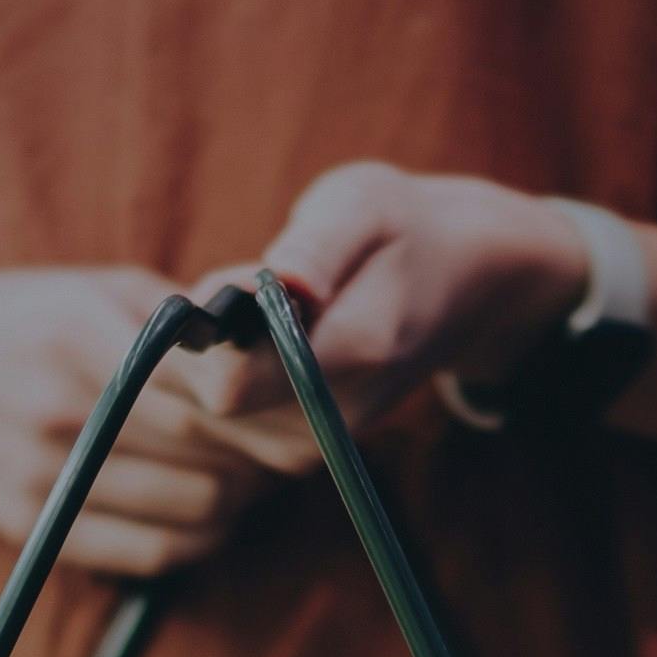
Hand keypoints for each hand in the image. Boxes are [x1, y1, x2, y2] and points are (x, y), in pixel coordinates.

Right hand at [0, 264, 308, 575]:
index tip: (301, 407)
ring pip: (189, 509)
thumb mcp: (98, 291)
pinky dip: (198, 541)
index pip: (207, 390)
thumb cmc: (28, 321)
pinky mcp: (32, 528)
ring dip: (239, 501)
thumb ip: (184, 320)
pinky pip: (148, 555)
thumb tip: (280, 354)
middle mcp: (55, 410)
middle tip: (291, 449)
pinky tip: (212, 515)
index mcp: (75, 337)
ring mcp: (40, 477)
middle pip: (206, 455)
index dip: (268, 409)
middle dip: (263, 457)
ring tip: (254, 478)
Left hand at [186, 163, 593, 445]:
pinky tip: (249, 338)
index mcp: (353, 354)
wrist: (465, 288)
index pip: (228, 381)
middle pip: (203, 405)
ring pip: (202, 418)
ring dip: (201, 360)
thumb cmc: (405, 230)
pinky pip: (218, 424)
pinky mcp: (298, 450)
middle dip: (190, 346)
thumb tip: (278, 281)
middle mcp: (332, 419)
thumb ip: (318, 245)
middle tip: (219, 284)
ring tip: (245, 307)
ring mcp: (315, 444)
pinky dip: (216, 376)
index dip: (200, 334)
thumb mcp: (365, 205)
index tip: (221, 280)